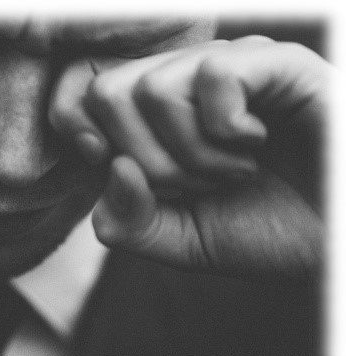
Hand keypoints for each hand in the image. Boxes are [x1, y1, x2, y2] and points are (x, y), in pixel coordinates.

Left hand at [49, 37, 332, 281]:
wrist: (337, 246)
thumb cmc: (266, 233)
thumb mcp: (178, 240)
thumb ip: (128, 220)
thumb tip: (111, 164)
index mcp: (156, 116)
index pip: (80, 94)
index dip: (82, 135)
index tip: (124, 173)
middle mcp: (188, 82)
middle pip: (108, 93)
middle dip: (145, 160)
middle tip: (196, 185)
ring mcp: (232, 68)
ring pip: (152, 88)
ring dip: (190, 154)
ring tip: (234, 172)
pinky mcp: (278, 64)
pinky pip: (214, 73)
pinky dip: (226, 130)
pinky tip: (256, 144)